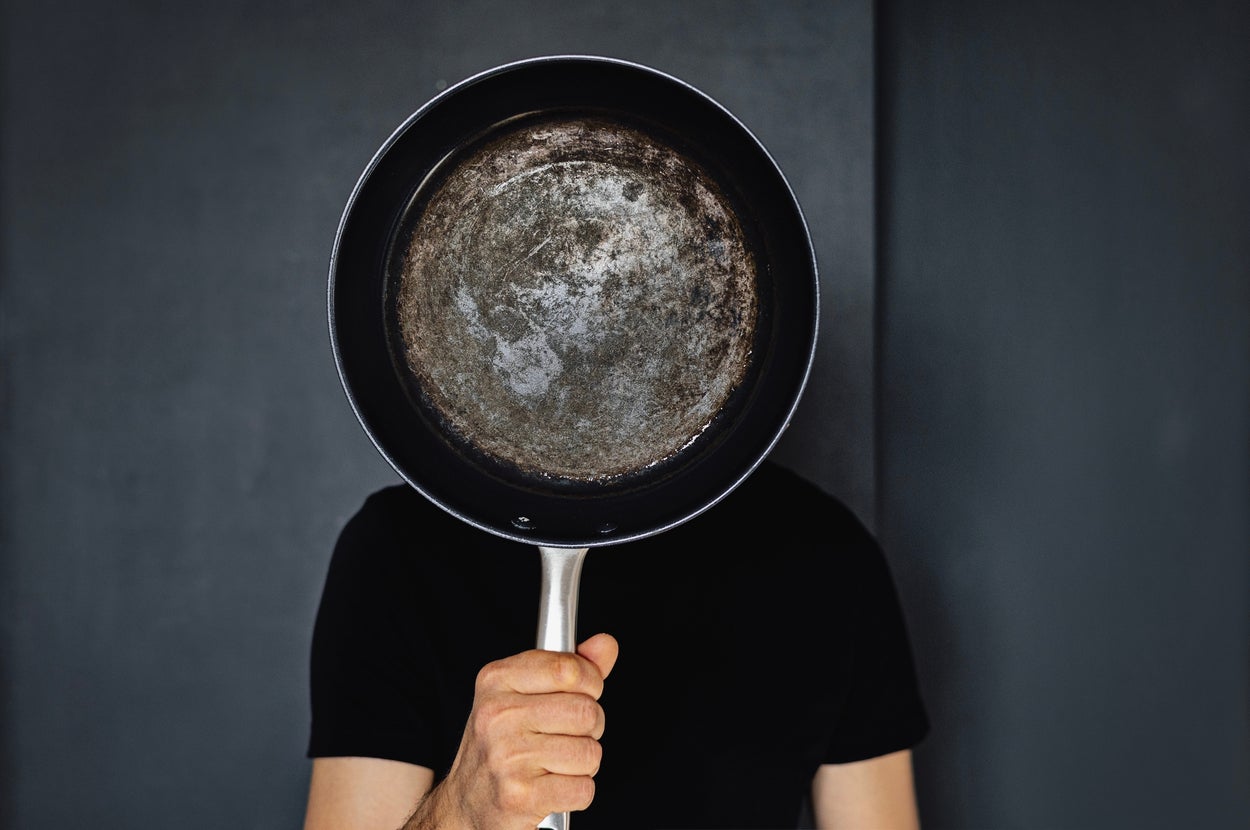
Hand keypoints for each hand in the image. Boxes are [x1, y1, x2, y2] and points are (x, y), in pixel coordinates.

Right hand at [407, 633, 618, 829]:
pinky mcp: (519, 796)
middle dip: (589, 728)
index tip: (585, 692)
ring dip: (583, 763)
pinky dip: (577, 791)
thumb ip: (571, 666)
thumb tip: (606, 644)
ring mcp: (506, 757)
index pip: (568, 668)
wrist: (466, 802)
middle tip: (566, 735)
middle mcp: (497, 715)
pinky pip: (583, 789)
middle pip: (585, 712)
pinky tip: (552, 786)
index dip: (591, 682)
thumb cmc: (502, 743)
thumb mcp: (525, 693)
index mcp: (497, 680)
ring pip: (589, 752)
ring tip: (555, 762)